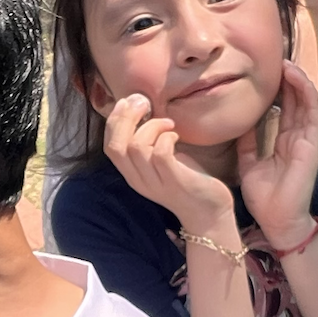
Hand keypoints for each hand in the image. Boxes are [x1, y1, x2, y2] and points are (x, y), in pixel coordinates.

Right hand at [101, 93, 237, 232]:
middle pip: (116, 146)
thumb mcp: (161, 162)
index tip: (129, 102)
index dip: (114, 120)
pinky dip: (166, 137)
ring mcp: (156, 182)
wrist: (208, 214)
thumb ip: (149, 143)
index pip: (109, 146)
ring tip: (168, 123)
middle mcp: (139, 180)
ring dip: (152, 126)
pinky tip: (176, 136)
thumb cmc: (187, 181)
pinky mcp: (175, 181)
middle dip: (126, 118)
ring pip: (136, 147)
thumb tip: (142, 111)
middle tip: (144, 104)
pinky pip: (161, 153)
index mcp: (132, 174)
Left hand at [236, 61, 317, 244]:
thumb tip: (239, 123)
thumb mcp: (249, 164)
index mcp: (285, 142)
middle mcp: (298, 137)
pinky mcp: (312, 143)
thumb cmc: (266, 198)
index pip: (284, 108)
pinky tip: (294, 76)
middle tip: (275, 58)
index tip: (265, 71)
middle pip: (296, 100)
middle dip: (288, 79)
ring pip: (307, 100)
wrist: (277, 221)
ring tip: (285, 61)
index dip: (277, 89)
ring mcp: (308, 139)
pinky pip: (312, 111)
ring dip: (298, 79)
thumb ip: (248, 143)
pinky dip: (305, 91)